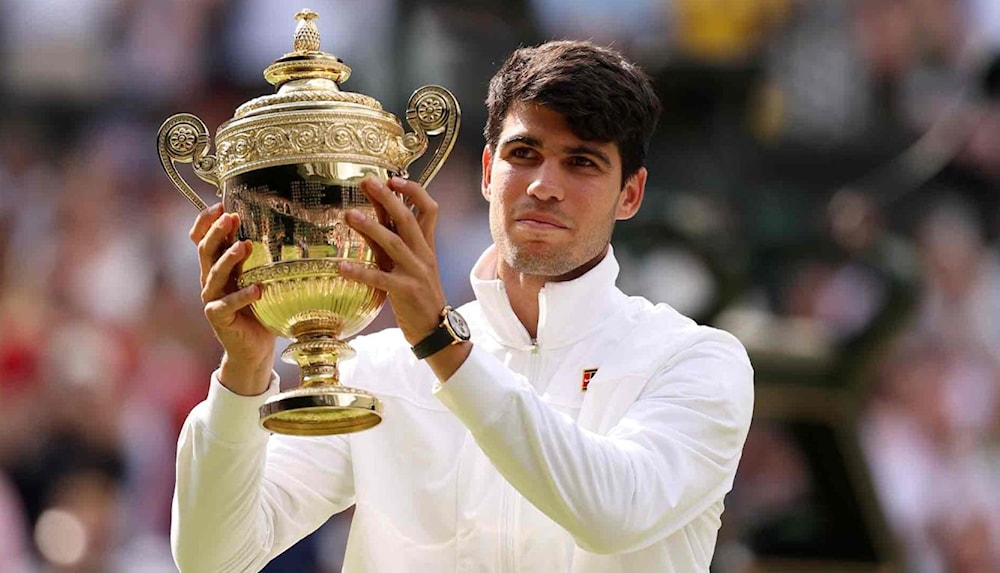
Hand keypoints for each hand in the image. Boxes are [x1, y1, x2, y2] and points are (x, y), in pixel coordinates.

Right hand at [190, 203, 274, 395]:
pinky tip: (257, 290)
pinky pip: (226, 305)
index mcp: (218, 267)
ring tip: (245, 246)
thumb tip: (284, 229)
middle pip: (205, 251)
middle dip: (216, 232)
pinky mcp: (218, 319)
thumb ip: (261, 260)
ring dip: (228, 259)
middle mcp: (211, 281)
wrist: (254, 348)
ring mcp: (212, 300)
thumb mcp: (261, 279)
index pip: (201, 239)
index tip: (220, 204)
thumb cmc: (260, 310)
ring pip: (213, 274)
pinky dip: (242, 296)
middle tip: (231, 217)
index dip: (205, 222)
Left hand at [340, 177, 446, 345]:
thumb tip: (372, 215)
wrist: (435, 327)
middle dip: (388, 199)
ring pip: (394, 244)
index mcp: (426, 245)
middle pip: (409, 219)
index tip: (393, 178)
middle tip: (368, 182)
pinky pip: (380, 279)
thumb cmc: (418, 293)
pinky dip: (360, 272)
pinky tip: (341, 267)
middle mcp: (423, 254)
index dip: (413, 191)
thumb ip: (392, 240)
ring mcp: (416, 272)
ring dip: (371, 227)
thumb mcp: (407, 263)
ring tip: (349, 214)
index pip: (429, 209)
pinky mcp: (406, 292)